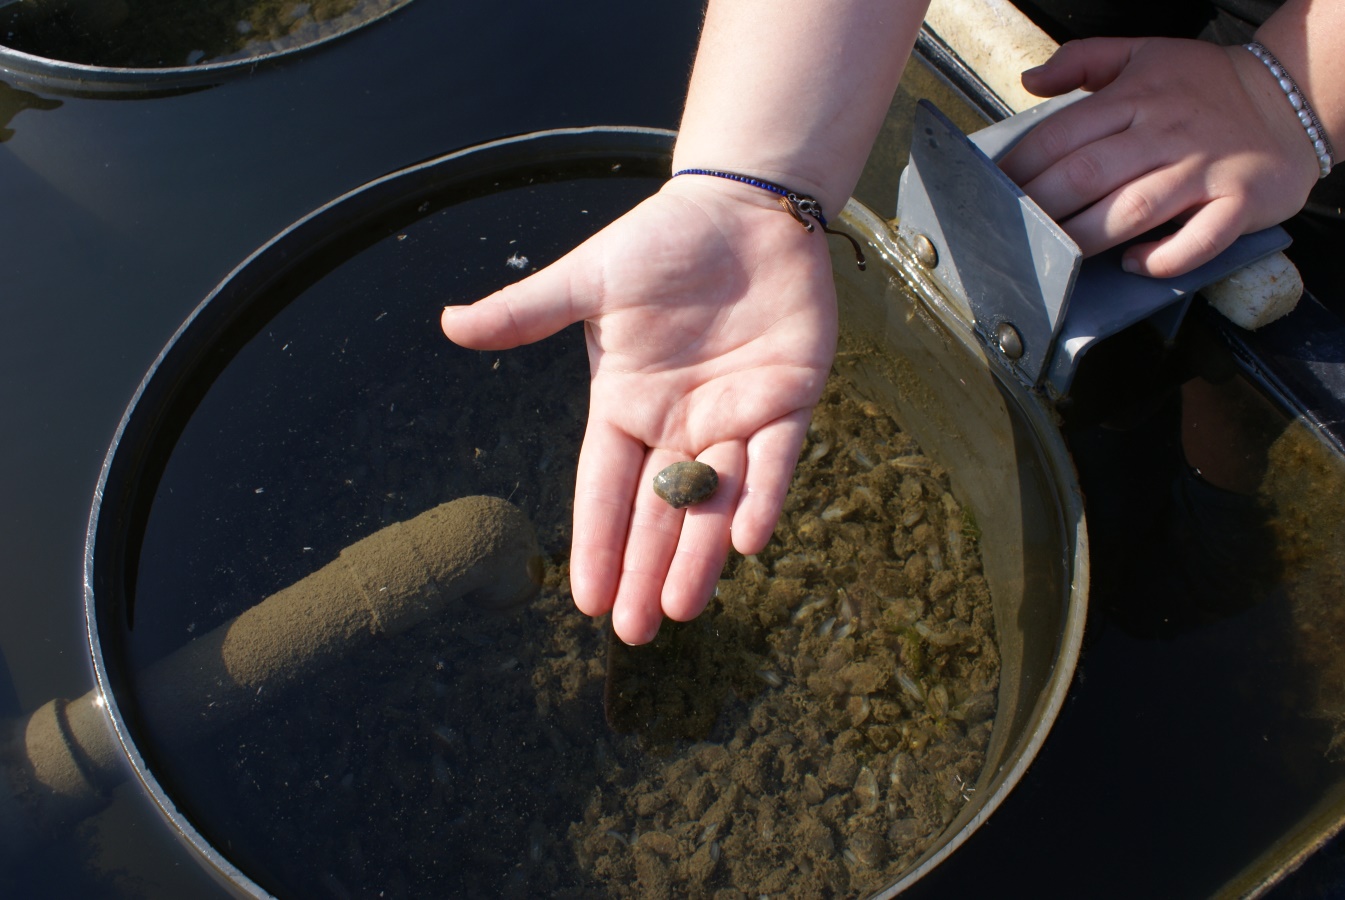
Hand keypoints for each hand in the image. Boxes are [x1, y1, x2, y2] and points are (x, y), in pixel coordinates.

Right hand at [441, 176, 837, 643]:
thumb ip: (528, 311)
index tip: (587, 600)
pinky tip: (746, 542)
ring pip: (715, 502)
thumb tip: (449, 323)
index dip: (597, 543)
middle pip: (658, 512)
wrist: (742, 208)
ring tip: (680, 610)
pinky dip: (762, 497)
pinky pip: (775, 460)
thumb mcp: (588, 280)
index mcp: (626, 407)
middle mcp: (678, 426)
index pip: (605, 489)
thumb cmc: (661, 242)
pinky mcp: (789, 401)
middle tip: (635, 635)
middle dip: (646, 571)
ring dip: (698, 555)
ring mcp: (734, 418)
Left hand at [999, 37, 1320, 277]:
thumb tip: (1029, 81)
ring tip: (1058, 255)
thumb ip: (1083, 61)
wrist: (1292, 95)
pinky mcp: (1240, 201)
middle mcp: (1166, 133)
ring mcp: (1204, 169)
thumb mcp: (1144, 55)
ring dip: (1088, 237)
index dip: (1020, 169)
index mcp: (1135, 98)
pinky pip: (1199, 239)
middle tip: (1014, 233)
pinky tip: (1135, 265)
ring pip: (1134, 209)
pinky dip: (1164, 257)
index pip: (1061, 136)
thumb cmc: (1204, 85)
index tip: (992, 194)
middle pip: (1088, 175)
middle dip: (1042, 208)